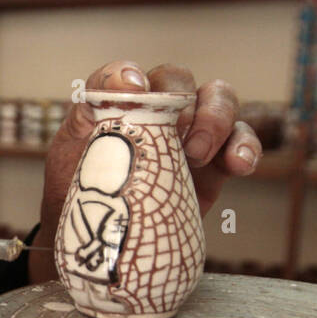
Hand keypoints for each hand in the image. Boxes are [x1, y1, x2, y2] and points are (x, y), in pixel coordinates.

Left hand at [29, 60, 262, 282]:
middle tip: (176, 136)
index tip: (133, 89)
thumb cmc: (81, 192)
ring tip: (198, 154)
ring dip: (217, 119)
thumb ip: (88, 115)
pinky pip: (240, 143)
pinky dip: (246, 148)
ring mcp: (189, 135)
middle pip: (181, 80)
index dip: (130, 75)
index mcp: (119, 104)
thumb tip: (124, 86)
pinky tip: (239, 165)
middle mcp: (157, 111)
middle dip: (182, 101)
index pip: (128, 75)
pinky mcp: (214, 166)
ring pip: (219, 100)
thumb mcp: (70, 152)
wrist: (99, 242)